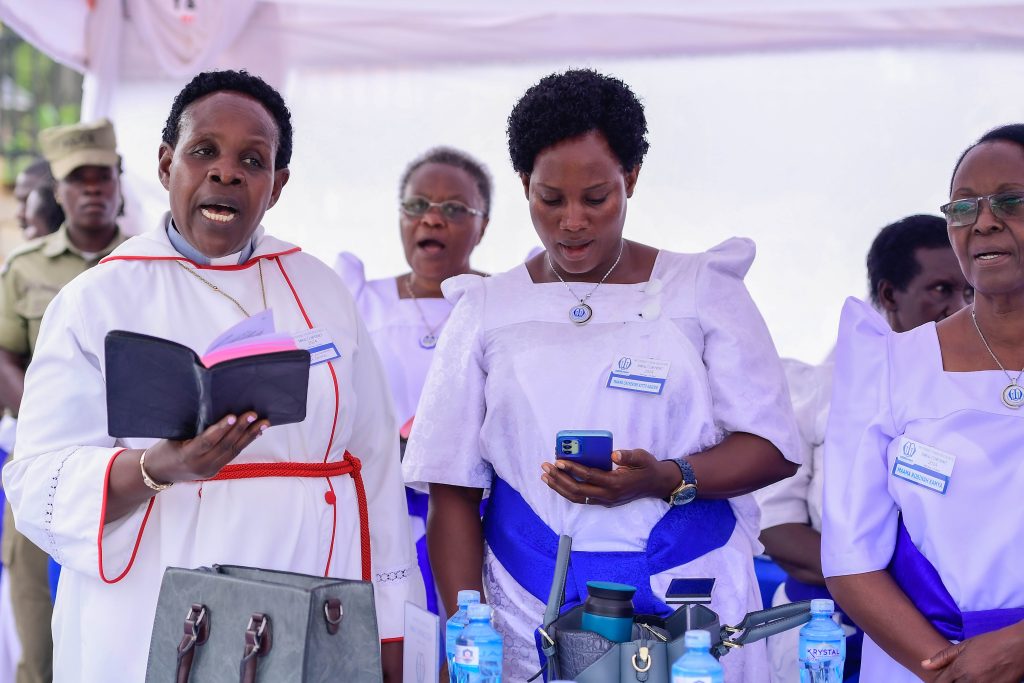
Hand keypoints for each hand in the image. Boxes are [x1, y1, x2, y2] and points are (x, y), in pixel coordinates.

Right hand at [143, 412, 268, 482]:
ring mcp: (209, 470)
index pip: (206, 442)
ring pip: (232, 452)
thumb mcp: (173, 437)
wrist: (157, 473)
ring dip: (249, 436)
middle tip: (253, 415)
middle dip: (240, 430)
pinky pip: (231, 455)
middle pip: (224, 447)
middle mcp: (200, 466)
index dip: (220, 429)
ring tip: (263, 423)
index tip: (232, 416)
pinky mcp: (215, 471)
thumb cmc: (164, 449)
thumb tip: (212, 408)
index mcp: (186, 456)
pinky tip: (255, 432)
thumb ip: (192, 428)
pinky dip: (244, 442)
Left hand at [540, 449, 680, 506]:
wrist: (656, 484)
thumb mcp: (642, 457)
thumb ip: (628, 456)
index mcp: (616, 483)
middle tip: (545, 466)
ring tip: (545, 476)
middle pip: (577, 490)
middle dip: (559, 479)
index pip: (589, 476)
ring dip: (559, 487)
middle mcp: (608, 495)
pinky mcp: (602, 501)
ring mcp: (605, 500)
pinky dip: (566, 491)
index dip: (572, 469)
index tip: (558, 461)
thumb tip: (614, 454)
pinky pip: (580, 499)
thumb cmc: (647, 467)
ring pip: (576, 498)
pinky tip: (556, 483)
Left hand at [922, 622, 1023, 682]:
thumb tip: (924, 665)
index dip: (938, 682)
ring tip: (966, 678)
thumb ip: (943, 657)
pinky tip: (979, 680)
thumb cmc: (990, 643)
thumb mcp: (965, 646)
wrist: (1017, 647)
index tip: (941, 680)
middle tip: (954, 678)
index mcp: (959, 669)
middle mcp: (970, 681)